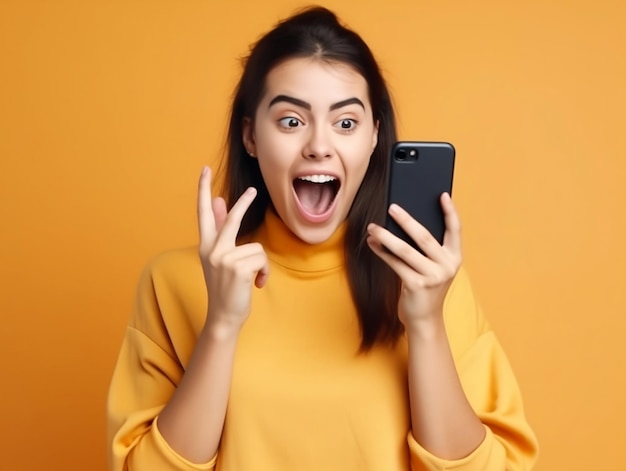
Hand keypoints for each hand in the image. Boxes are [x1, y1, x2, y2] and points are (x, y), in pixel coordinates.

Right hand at [197, 167, 269, 333]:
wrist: (223, 317)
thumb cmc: (225, 288)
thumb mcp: (220, 258)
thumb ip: (219, 230)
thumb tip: (218, 201)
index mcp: (206, 246)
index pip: (203, 214)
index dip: (202, 191)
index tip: (203, 171)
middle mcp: (211, 250)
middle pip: (231, 220)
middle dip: (243, 204)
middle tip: (252, 190)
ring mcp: (223, 258)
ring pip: (256, 248)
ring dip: (260, 265)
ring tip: (252, 279)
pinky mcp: (237, 268)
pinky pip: (262, 260)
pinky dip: (264, 273)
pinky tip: (256, 284)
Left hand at [366, 193, 461, 331]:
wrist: (424, 319)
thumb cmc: (426, 287)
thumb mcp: (433, 267)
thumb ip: (427, 249)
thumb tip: (402, 222)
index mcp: (455, 258)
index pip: (455, 230)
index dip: (450, 212)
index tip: (442, 195)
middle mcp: (447, 266)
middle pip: (424, 237)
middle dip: (406, 220)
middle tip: (392, 207)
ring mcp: (433, 277)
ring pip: (405, 250)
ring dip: (386, 237)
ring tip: (372, 227)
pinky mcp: (416, 285)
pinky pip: (395, 263)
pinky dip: (382, 252)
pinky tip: (372, 244)